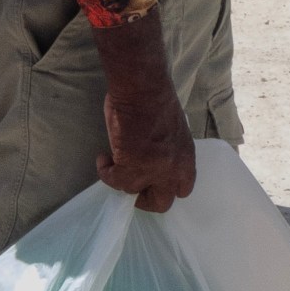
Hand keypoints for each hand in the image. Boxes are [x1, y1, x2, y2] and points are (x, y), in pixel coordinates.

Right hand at [99, 85, 195, 213]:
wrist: (143, 88)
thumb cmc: (156, 99)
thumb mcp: (174, 132)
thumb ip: (167, 151)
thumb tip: (153, 160)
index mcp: (186, 159)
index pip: (182, 189)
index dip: (163, 187)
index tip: (150, 179)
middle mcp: (173, 170)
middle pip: (161, 203)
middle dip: (143, 198)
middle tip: (130, 184)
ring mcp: (153, 171)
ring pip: (131, 190)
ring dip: (119, 178)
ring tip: (111, 161)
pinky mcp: (130, 167)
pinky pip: (112, 179)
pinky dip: (104, 171)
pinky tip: (103, 159)